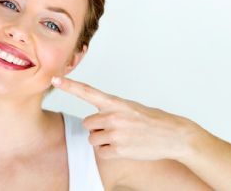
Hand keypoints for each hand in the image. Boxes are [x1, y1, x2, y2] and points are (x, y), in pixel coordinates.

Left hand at [52, 76, 201, 160]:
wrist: (174, 135)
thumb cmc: (153, 120)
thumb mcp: (130, 107)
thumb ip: (111, 109)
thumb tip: (94, 118)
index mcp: (116, 102)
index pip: (87, 92)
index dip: (69, 85)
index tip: (55, 79)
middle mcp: (113, 116)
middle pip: (87, 123)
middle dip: (97, 127)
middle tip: (114, 129)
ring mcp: (116, 133)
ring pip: (93, 139)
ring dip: (103, 140)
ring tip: (121, 138)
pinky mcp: (119, 149)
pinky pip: (101, 152)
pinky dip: (109, 151)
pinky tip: (123, 147)